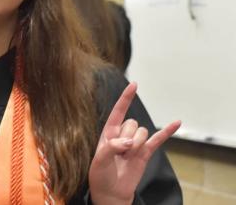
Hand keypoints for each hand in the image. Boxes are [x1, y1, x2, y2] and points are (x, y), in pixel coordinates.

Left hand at [88, 82, 180, 204]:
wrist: (111, 192)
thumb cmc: (101, 174)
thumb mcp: (99, 160)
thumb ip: (112, 147)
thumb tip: (130, 142)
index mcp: (108, 132)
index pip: (118, 111)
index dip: (126, 98)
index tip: (134, 84)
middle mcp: (123, 135)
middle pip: (132, 123)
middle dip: (127, 137)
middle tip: (119, 153)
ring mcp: (135, 143)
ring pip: (143, 132)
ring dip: (137, 144)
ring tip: (127, 157)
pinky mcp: (145, 153)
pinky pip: (158, 140)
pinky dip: (167, 131)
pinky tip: (177, 122)